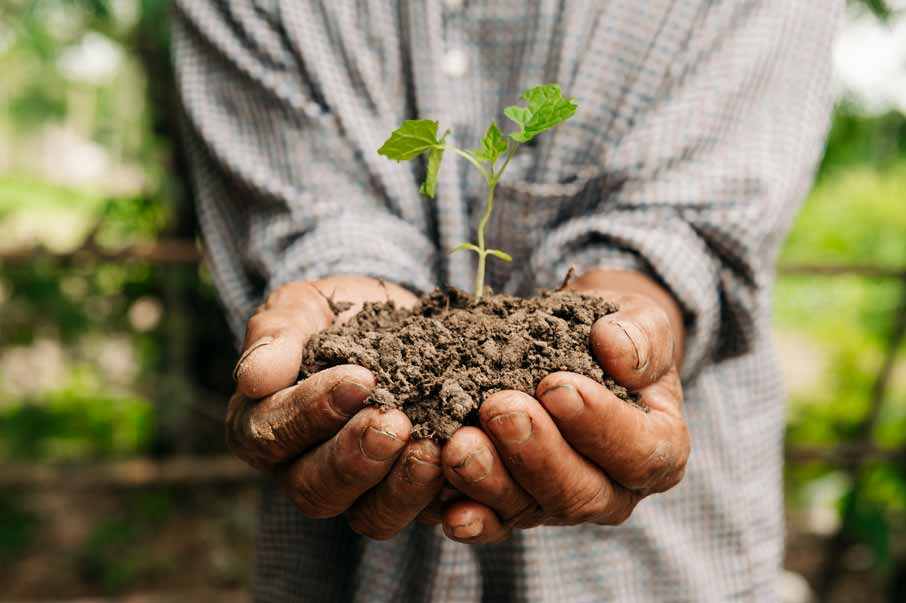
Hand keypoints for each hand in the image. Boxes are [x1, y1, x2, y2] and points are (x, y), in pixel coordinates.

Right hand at [226, 276, 444, 539]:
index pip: (273, 434)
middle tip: (396, 422)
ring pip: (368, 515)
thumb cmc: (337, 314)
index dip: (313, 411)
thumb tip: (251, 379)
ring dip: (400, 487)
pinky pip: (419, 514)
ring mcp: (358, 490)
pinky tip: (458, 461)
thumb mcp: (302, 306)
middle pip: (317, 489)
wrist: (401, 321)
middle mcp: (304, 470)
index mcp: (265, 426)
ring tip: (431, 448)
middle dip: (357, 457)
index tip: (360, 378)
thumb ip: (276, 335)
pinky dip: (440, 494)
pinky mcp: (407, 494)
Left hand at [430, 270, 689, 542]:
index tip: (557, 386)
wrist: (573, 346)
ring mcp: (557, 504)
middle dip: (535, 453)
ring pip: (527, 509)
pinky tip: (445, 508)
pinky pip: (490, 523)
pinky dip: (468, 516)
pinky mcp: (512, 509)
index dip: (599, 425)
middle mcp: (611, 491)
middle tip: (500, 409)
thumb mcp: (641, 322)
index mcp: (657, 451)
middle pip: (578, 492)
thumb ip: (642, 336)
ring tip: (458, 444)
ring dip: (490, 480)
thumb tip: (615, 349)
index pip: (638, 453)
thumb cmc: (614, 336)